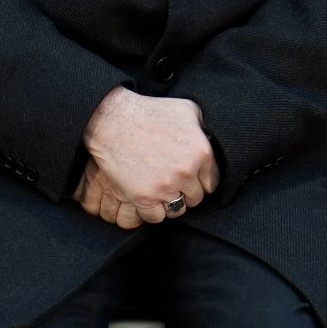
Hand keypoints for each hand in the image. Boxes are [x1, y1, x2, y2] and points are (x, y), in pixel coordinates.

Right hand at [71, 88, 217, 226]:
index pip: (212, 182)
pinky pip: (156, 217)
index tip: (191, 176)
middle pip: (196, 198)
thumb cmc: (149, 112)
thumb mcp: (187, 110)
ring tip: (160, 189)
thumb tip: (213, 137)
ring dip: (170, 202)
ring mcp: (165, 187)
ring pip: (177, 209)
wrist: (113, 121)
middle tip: (172, 181)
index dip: (201, 180)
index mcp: (202, 153)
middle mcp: (187, 172)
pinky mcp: (144, 198)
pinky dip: (153, 210)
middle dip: (186, 191)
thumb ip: (204, 127)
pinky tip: (149, 197)